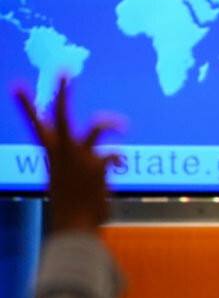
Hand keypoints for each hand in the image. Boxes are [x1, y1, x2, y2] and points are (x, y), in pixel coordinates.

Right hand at [15, 77, 120, 232]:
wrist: (74, 227)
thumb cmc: (73, 206)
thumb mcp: (70, 182)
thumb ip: (79, 168)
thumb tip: (95, 166)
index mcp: (52, 154)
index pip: (36, 124)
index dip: (26, 105)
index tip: (16, 85)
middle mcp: (63, 151)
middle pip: (61, 114)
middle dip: (63, 92)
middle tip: (64, 71)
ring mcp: (80, 156)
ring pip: (96, 126)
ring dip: (110, 122)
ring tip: (122, 126)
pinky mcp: (97, 164)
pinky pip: (115, 155)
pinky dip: (119, 160)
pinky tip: (121, 167)